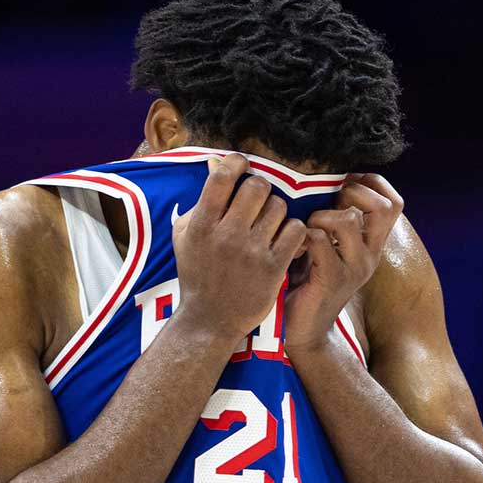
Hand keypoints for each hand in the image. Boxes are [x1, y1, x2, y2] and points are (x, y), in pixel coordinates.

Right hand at [173, 153, 307, 343]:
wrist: (210, 320)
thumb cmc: (197, 273)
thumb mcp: (186, 236)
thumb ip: (201, 200)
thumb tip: (216, 163)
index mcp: (202, 225)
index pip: (223, 176)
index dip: (236, 162)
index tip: (241, 165)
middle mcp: (227, 235)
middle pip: (257, 186)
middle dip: (259, 188)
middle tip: (256, 201)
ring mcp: (252, 251)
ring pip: (279, 206)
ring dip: (276, 211)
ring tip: (268, 225)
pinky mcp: (274, 267)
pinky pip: (296, 230)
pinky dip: (293, 231)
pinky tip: (283, 239)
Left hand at [284, 173, 404, 354]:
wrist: (305, 330)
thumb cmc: (309, 280)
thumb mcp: (330, 246)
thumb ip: (335, 219)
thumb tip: (326, 180)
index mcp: (372, 243)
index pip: (393, 202)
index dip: (369, 184)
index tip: (341, 188)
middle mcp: (371, 254)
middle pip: (383, 206)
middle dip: (351, 194)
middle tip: (326, 207)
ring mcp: (355, 268)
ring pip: (348, 219)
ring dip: (320, 216)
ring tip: (306, 230)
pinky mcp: (333, 279)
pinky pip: (320, 239)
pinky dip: (303, 236)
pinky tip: (295, 249)